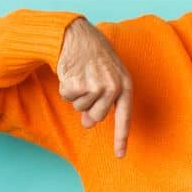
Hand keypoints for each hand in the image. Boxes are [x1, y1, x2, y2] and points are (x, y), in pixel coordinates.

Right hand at [57, 17, 132, 157]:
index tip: (120, 155)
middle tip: (87, 86)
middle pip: (97, 116)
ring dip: (76, 94)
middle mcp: (113, 87)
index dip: (121, 137)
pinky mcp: (78, 82)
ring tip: (81, 74)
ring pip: (80, 107)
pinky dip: (65, 87)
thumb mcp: (107, 78)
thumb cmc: (95, 58)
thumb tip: (90, 123)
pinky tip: (71, 72)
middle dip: (87, 106)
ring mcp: (96, 85)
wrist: (78, 36)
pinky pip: (67, 96)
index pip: (124, 117)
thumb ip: (103, 101)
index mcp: (125, 85)